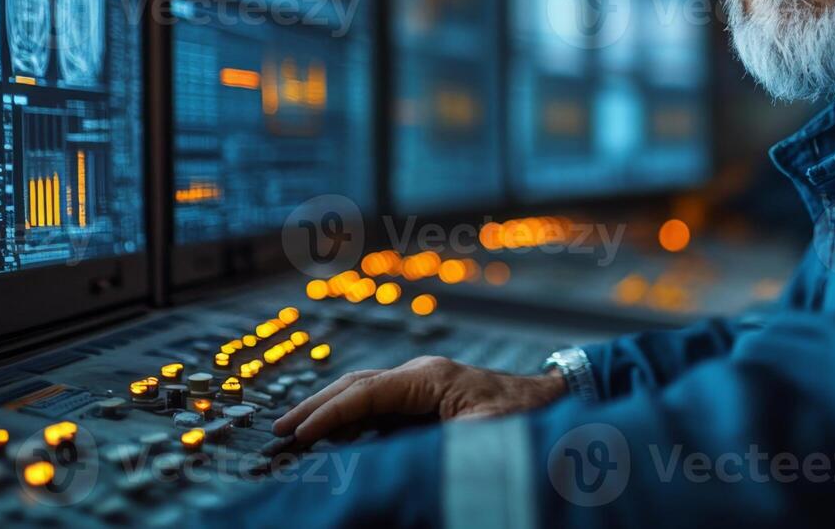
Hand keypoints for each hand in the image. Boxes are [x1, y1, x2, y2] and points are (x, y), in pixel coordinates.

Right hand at [269, 356, 567, 449]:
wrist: (555, 403)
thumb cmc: (525, 418)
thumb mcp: (484, 437)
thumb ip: (439, 446)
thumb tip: (394, 461)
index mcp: (430, 377)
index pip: (366, 393)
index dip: (329, 415)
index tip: (298, 436)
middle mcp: (422, 374)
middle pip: (356, 385)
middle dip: (316, 406)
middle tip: (279, 430)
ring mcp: (424, 383)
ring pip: (364, 392)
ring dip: (330, 410)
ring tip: (295, 430)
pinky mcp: (428, 398)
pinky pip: (379, 405)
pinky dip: (351, 416)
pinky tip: (334, 433)